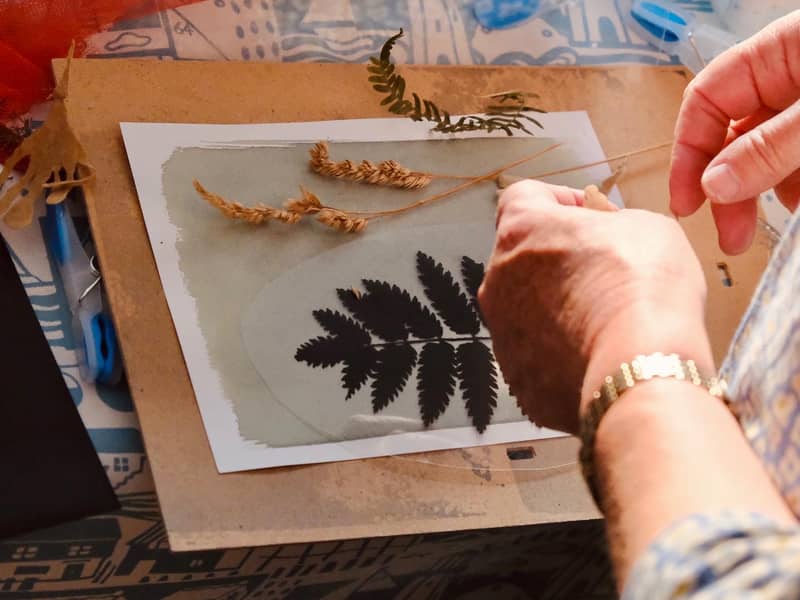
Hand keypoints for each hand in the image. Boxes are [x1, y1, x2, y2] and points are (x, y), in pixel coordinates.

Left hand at [478, 181, 712, 433]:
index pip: (523, 197)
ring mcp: (501, 327)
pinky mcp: (513, 370)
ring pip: (523, 306)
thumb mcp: (648, 227)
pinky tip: (595, 351)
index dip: (557, 200)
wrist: (637, 368)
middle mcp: (498, 276)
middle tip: (599, 267)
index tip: (587, 212)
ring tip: (601, 316)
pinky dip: (557, 347)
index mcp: (522, 229)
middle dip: (556, 257)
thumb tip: (608, 232)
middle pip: (521, 255)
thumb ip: (613, 222)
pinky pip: (534, 349)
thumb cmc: (644, 288)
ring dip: (554, 304)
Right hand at [671, 10, 799, 254]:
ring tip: (785, 221)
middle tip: (733, 238)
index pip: (706, 102)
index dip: (689, 153)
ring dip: (770, 195)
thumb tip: (713, 187)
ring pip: (772, 158)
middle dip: (731, 190)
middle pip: (736, 138)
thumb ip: (769, 149)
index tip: (687, 204)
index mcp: (776, 54)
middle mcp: (790, 80)